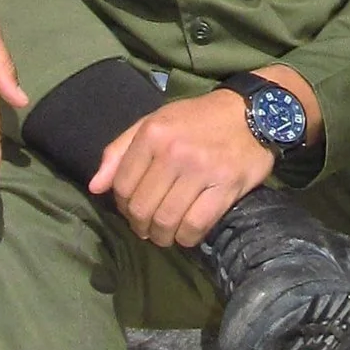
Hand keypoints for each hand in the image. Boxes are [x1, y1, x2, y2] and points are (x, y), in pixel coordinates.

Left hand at [91, 88, 275, 250]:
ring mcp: (201, 170)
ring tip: (165, 235)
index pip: (122, 185)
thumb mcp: (155, 122)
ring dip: (162, 236)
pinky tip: (186, 234)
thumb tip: (95, 187)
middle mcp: (174, 151)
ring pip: (166, 220)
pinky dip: (187, 238)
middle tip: (148, 228)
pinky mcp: (226, 186)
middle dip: (140, 226)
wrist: (254, 112)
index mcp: (153, 134)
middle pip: (142, 207)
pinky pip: (196, 225)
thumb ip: (120, 151)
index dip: (122, 205)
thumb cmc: (199, 119)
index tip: (132, 209)